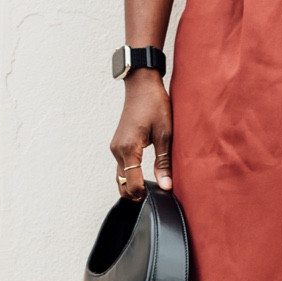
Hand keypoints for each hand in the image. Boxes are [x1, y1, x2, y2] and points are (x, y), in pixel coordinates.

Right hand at [110, 72, 171, 200]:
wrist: (142, 85)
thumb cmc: (154, 104)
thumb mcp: (165, 134)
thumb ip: (164, 162)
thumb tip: (166, 186)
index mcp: (128, 149)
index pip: (132, 184)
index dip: (145, 194)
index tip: (161, 195)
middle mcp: (117, 150)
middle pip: (123, 184)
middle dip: (137, 193)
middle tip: (157, 194)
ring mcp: (115, 148)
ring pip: (121, 177)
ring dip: (133, 185)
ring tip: (153, 186)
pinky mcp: (118, 145)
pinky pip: (122, 167)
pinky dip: (131, 175)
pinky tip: (145, 175)